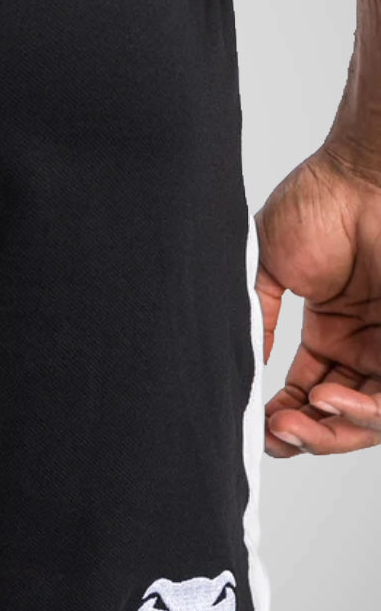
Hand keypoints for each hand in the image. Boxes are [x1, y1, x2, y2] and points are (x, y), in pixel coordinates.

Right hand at [255, 141, 380, 456]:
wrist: (364, 175)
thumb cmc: (320, 203)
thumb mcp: (271, 268)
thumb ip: (259, 317)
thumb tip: (241, 364)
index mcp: (331, 328)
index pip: (309, 389)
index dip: (285, 416)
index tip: (257, 427)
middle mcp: (366, 342)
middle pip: (339, 412)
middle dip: (308, 434)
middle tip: (277, 435)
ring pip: (370, 414)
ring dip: (333, 431)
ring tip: (298, 424)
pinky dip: (363, 411)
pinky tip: (327, 400)